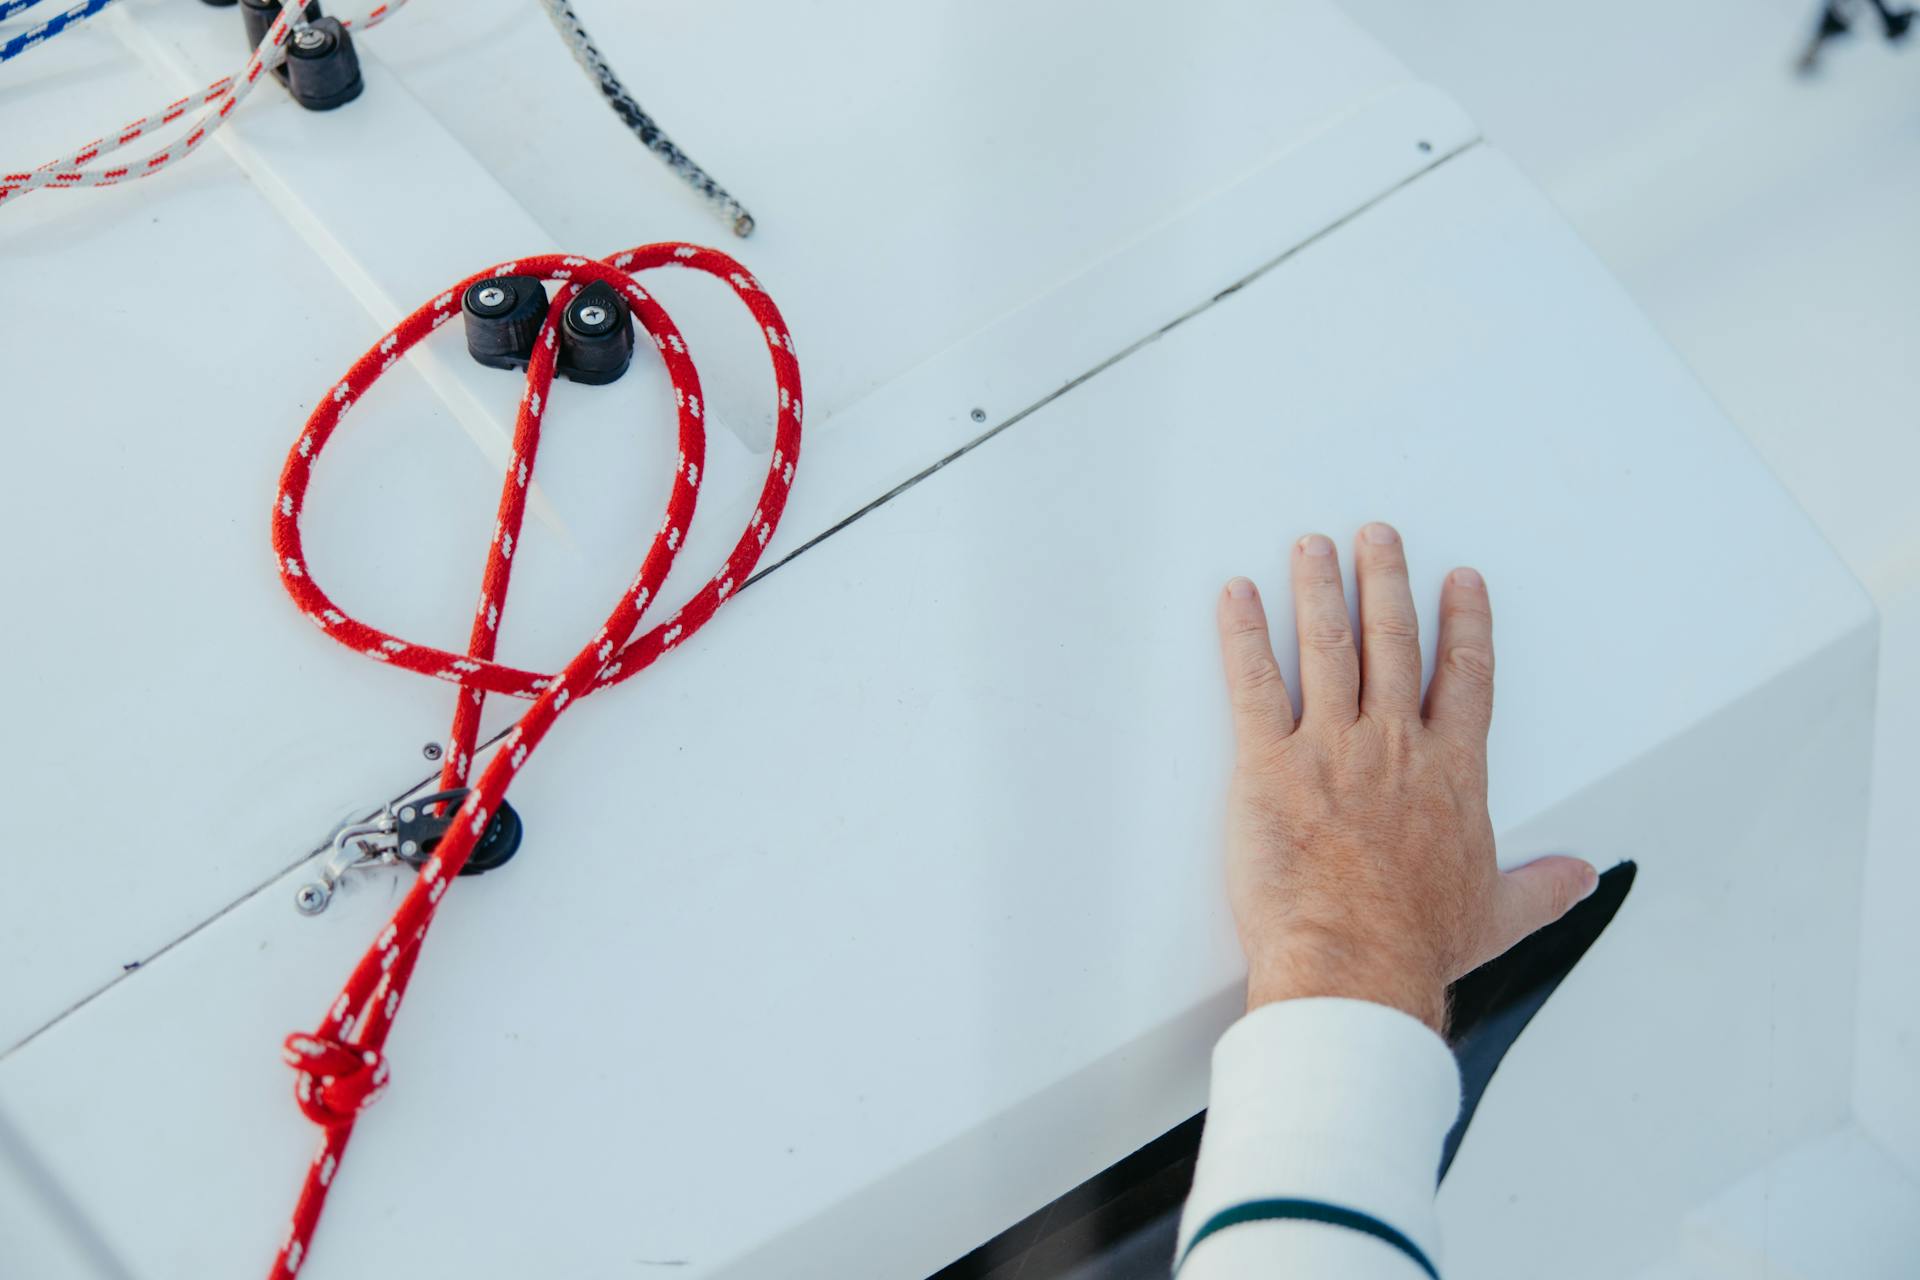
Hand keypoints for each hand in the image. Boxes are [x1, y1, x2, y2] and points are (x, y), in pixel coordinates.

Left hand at [1215, 524, 1596, 1032]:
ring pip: (1328, 646)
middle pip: (1392, 641)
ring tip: (1311, 547)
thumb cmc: (1414, 946)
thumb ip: (1540, 888)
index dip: (1464, 623)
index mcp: (1450, 774)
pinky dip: (1242, 634)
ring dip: (1319, 589)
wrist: (1355, 967)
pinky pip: (1254, 684)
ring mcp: (1332, 748)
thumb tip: (1580, 879)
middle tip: (1377, 536)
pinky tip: (1237, 598)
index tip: (1461, 584)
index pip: (1465, 678)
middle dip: (1385, 580)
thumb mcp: (1495, 918)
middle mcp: (1394, 746)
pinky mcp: (1269, 765)